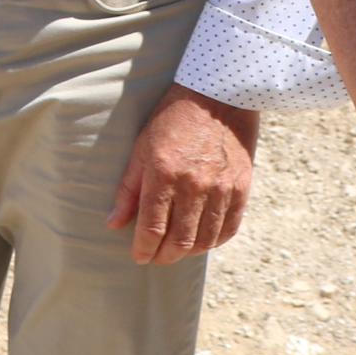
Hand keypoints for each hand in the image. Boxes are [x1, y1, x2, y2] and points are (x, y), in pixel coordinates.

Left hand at [112, 84, 259, 266]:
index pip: (152, 228)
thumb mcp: (142, 148)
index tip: (139, 256)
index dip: (144, 249)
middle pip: (180, 241)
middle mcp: (194, 185)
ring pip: (205, 240)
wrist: (217, 98)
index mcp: (164, 174)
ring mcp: (221, 188)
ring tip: (177, 250)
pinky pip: (229, 228)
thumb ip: (129, 189)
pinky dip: (214, 241)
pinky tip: (202, 240)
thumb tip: (114, 224)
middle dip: (164, 256)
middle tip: (156, 257)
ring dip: (188, 252)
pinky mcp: (241, 188)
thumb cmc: (173, 121)